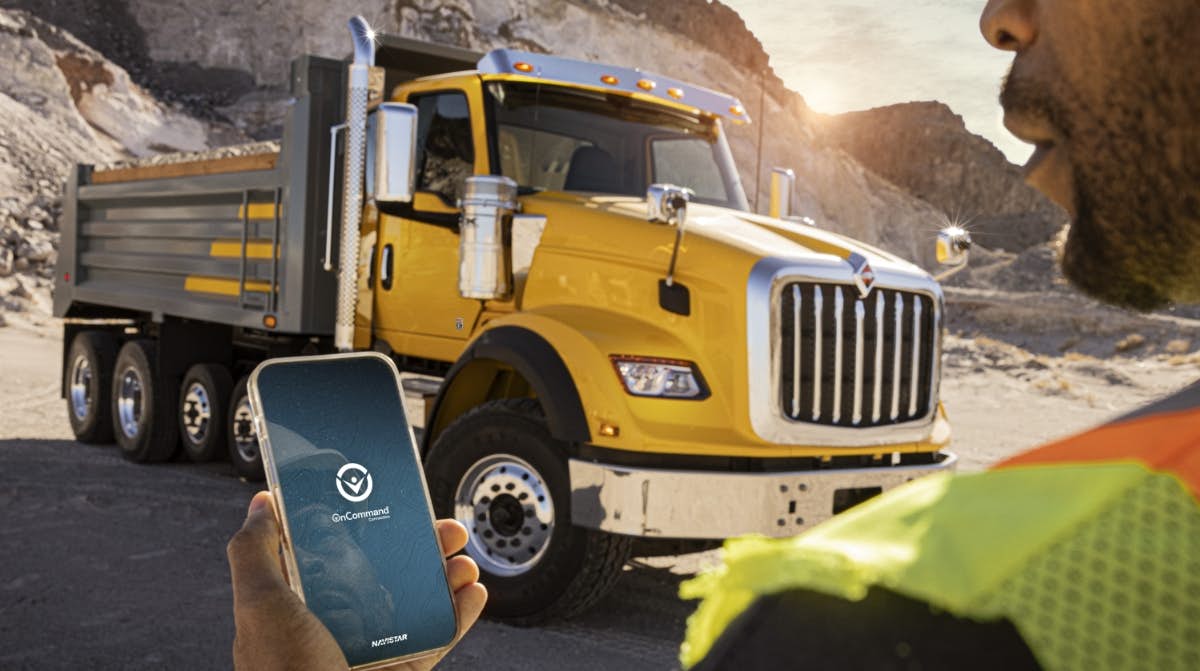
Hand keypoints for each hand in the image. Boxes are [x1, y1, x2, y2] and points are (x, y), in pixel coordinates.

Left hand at [227, 491, 486, 670]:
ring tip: (463, 559)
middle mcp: (339, 626)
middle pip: (387, 573)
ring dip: (447, 575)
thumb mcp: (260, 604)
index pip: (335, 554)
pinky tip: (473, 592)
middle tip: (442, 527)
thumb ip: (255, 552)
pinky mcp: (405, 669)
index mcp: (301, 606)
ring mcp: (374, 650)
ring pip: (418, 602)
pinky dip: (460, 614)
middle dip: (418, 546)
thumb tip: (262, 505)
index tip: (387, 502)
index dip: (363, 525)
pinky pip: (438, 637)